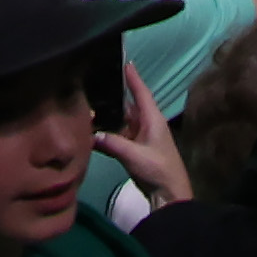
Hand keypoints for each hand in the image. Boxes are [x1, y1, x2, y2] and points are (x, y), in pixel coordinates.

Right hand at [92, 57, 195, 208]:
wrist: (169, 195)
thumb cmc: (157, 169)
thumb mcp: (134, 156)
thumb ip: (112, 143)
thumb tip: (92, 135)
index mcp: (152, 119)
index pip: (141, 92)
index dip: (132, 77)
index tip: (124, 61)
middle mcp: (146, 124)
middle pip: (128, 105)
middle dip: (113, 96)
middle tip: (94, 84)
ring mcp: (141, 137)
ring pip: (121, 121)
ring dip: (108, 117)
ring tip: (87, 107)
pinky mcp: (135, 149)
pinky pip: (118, 135)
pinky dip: (107, 133)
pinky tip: (93, 132)